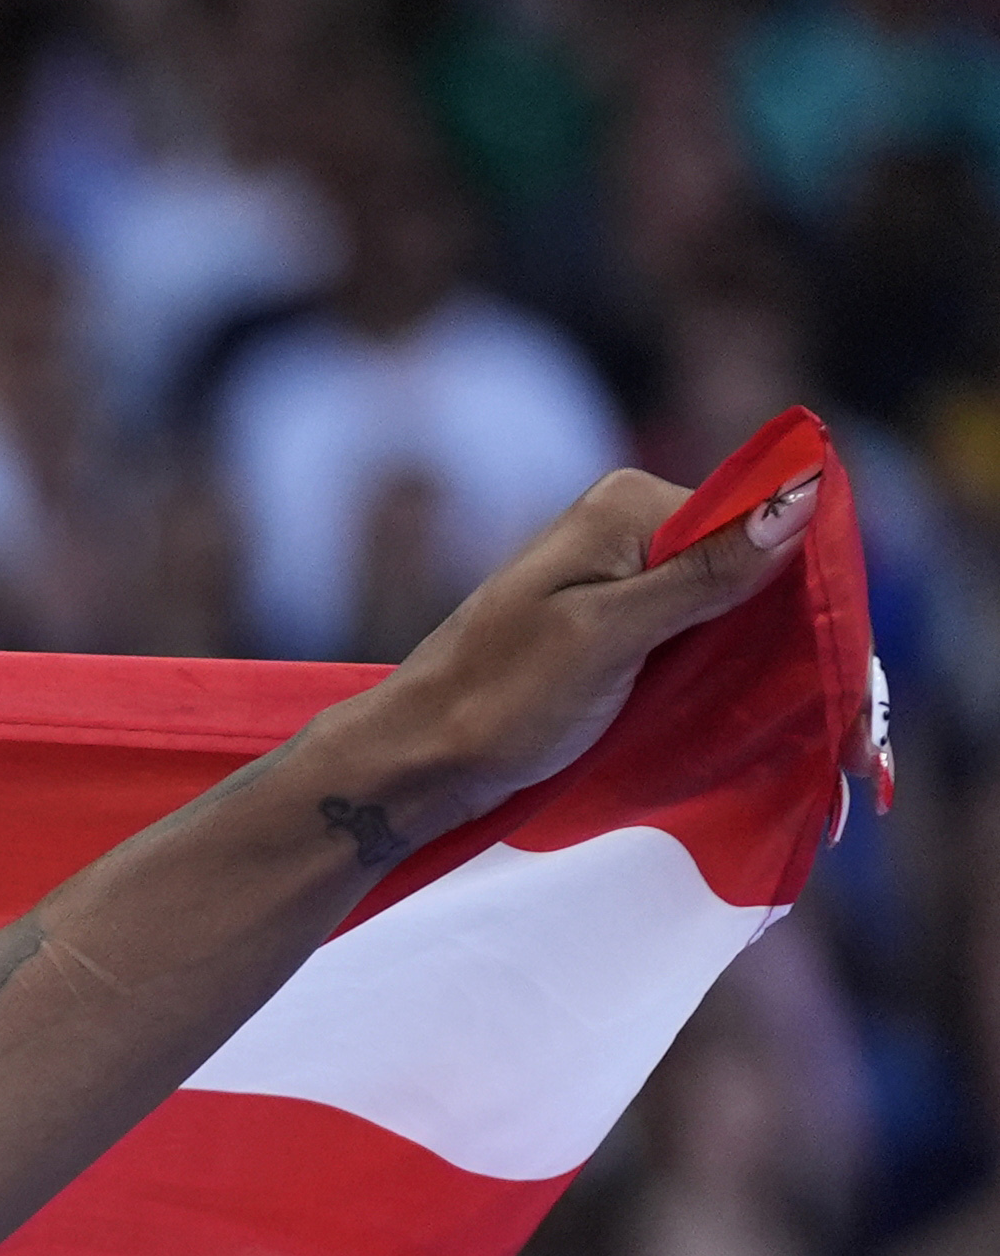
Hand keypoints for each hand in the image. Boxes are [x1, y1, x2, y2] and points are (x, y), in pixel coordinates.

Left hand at [332, 463, 817, 859]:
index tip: (834, 670)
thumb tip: (801, 495)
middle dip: (794, 635)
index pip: (763, 524)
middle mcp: (633, 527)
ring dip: (768, 663)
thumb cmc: (496, 699)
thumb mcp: (606, 636)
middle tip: (837, 725)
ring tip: (812, 730)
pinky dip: (728, 675)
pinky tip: (759, 718)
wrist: (416, 760)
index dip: (806, 593)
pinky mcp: (620, 628)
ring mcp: (626, 578)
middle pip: (753, 567)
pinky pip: (699, 639)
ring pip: (732, 609)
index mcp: (630, 506)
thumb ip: (701, 573)